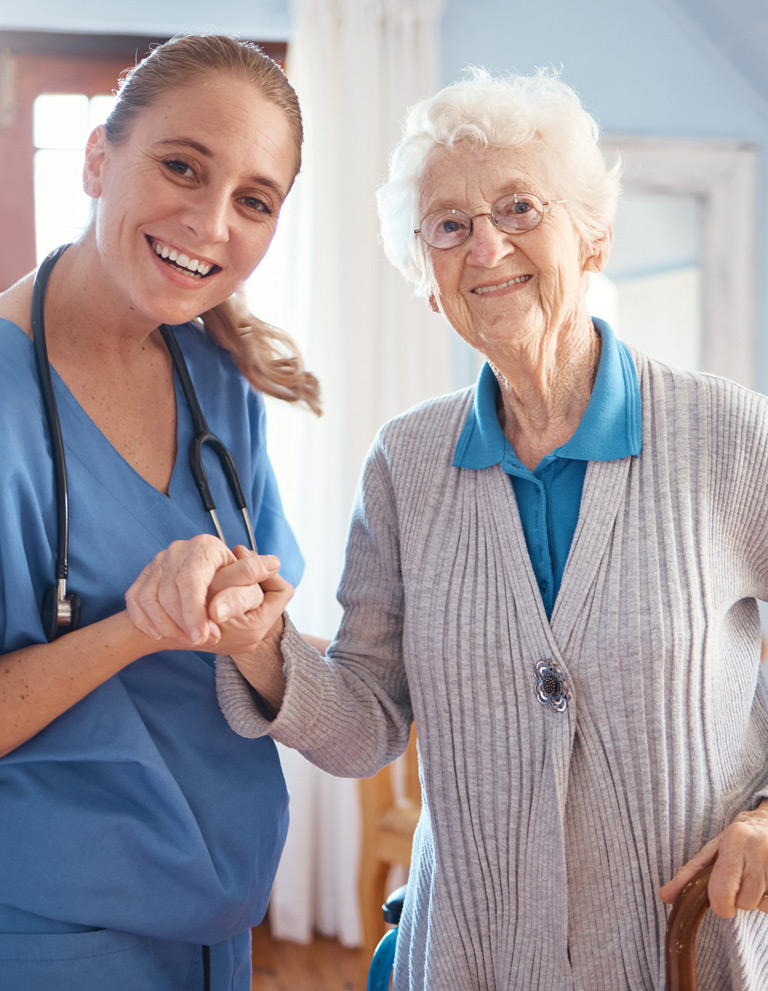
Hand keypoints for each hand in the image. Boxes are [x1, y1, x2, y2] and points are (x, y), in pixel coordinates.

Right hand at [125, 535, 289, 649]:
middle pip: (168, 591)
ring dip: (167, 626)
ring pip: (150, 598)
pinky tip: (161, 636)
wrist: (207, 600)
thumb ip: (256, 578)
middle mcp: (178, 550)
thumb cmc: (233, 591)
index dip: (195, 611)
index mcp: (206, 547)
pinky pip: (135, 602)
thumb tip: (273, 564)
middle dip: (183, 622)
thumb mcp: (249, 585)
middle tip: (201, 641)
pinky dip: (145, 622)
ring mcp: (157, 563)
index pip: (191, 580)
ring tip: (189, 640)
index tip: (205, 636)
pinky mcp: (143, 577)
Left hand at [659, 801, 767, 917]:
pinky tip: (767, 882)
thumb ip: (689, 875)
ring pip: (763, 906)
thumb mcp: (712, 851)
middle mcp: (758, 849)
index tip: (720, 900)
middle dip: (738, 901)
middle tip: (739, 882)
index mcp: (735, 841)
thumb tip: (664, 896)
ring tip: (755, 878)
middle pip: (744, 903)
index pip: (722, 891)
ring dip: (757, 899)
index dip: (720, 905)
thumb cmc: (737, 840)